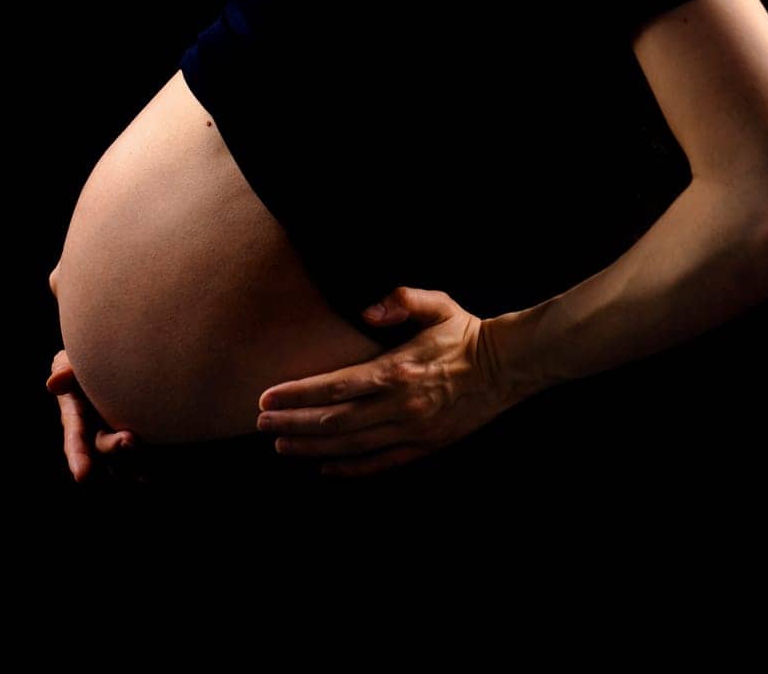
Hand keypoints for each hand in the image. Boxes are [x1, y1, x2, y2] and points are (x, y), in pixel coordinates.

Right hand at [45, 349, 145, 483]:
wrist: (122, 360)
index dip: (78, 457)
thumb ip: (66, 371)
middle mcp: (98, 436)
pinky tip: (169, 460)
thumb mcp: (73, 361)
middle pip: (104, 451)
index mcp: (77, 420)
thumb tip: (53, 383)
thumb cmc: (89, 360)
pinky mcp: (145, 442)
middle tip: (130, 439)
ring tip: (149, 451)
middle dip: (115, 450)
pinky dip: (157, 461)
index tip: (83, 475)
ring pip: (125, 464)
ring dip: (136, 461)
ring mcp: (121, 441)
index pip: (76, 441)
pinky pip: (150, 460)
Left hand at [255, 285, 515, 478]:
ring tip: (280, 445)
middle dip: (293, 423)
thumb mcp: (437, 304)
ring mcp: (411, 431)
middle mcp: (399, 406)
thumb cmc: (465, 333)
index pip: (335, 387)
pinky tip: (324, 467)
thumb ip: (400, 300)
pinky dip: (348, 468)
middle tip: (261, 422)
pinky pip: (379, 463)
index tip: (267, 396)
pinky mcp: (424, 447)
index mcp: (397, 370)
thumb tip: (365, 310)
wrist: (506, 368)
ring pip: (351, 446)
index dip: (297, 394)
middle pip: (334, 421)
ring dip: (311, 448)